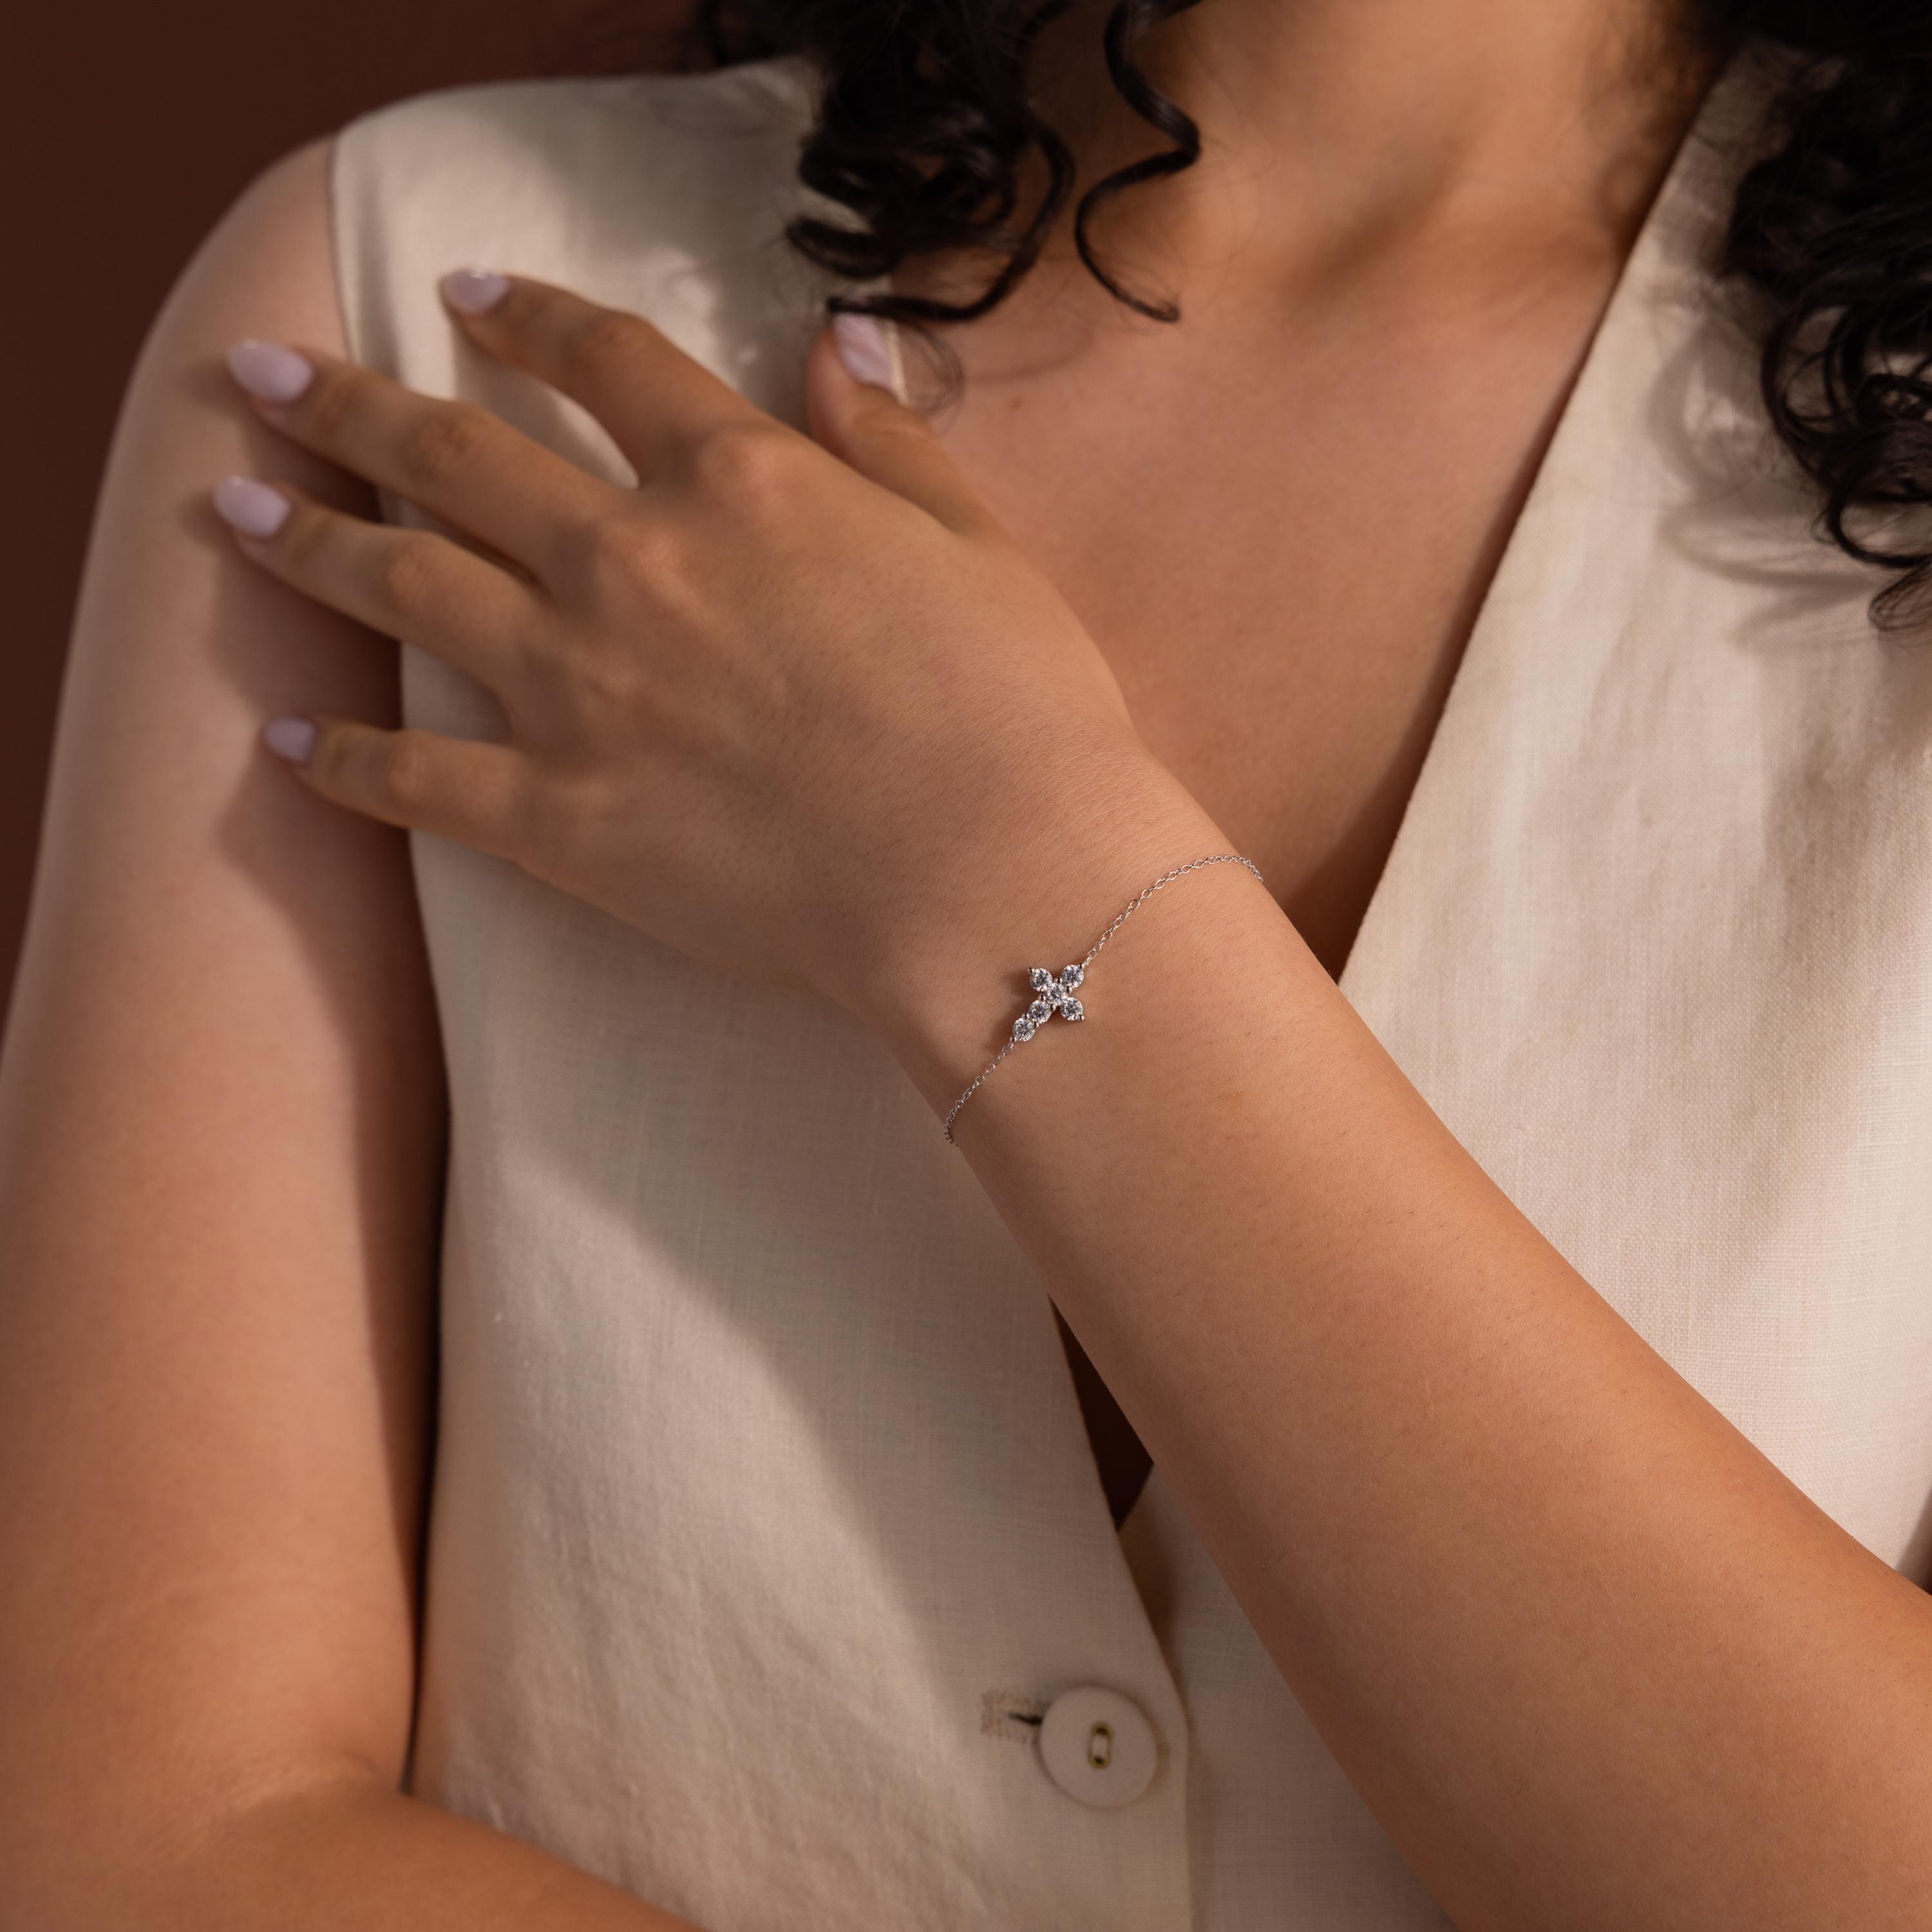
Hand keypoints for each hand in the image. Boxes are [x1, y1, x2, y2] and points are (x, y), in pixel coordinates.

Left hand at [211, 270, 1184, 1031]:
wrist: (998, 877)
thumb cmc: (1022, 714)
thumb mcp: (978, 544)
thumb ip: (887, 441)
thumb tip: (837, 342)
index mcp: (742, 481)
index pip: (602, 359)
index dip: (524, 314)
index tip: (464, 296)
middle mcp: (634, 560)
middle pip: (456, 452)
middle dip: (352, 403)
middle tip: (270, 377)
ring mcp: (582, 688)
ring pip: (404, 584)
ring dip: (306, 535)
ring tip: (233, 504)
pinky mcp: (561, 817)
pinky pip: (417, 778)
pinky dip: (343, 755)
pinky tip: (287, 737)